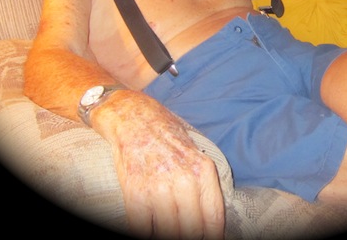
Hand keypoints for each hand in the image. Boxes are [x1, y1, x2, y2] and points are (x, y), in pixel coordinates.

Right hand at [93, 91, 224, 239]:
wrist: (134, 119)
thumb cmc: (166, 136)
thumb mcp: (194, 154)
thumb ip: (203, 185)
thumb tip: (210, 223)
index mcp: (202, 171)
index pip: (213, 219)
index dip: (212, 237)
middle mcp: (184, 180)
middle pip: (192, 230)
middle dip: (189, 236)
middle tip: (184, 234)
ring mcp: (159, 188)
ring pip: (169, 232)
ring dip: (167, 233)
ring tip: (166, 228)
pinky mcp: (135, 193)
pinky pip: (143, 228)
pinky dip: (147, 231)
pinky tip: (150, 226)